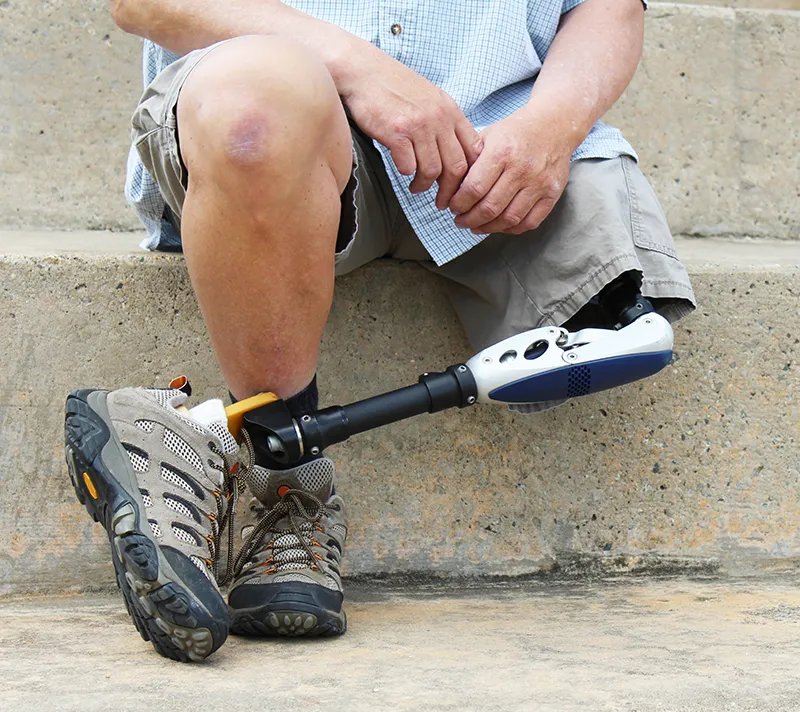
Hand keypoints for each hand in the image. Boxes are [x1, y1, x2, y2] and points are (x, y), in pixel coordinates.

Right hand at [339, 47, 481, 207]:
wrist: (363, 71)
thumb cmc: (394, 87)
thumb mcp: (430, 98)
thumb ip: (444, 122)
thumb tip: (454, 153)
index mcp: (450, 110)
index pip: (473, 150)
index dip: (470, 175)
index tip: (460, 188)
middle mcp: (438, 118)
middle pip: (457, 167)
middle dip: (450, 191)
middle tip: (441, 201)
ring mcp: (418, 125)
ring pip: (433, 171)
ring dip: (424, 185)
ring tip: (416, 187)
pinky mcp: (396, 132)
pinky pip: (408, 166)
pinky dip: (406, 173)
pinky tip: (402, 171)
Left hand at [448, 109, 572, 234]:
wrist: (553, 125)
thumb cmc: (515, 132)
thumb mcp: (488, 136)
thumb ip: (469, 160)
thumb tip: (450, 188)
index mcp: (502, 152)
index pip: (474, 189)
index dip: (459, 204)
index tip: (452, 207)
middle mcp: (522, 169)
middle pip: (489, 208)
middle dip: (469, 220)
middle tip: (460, 221)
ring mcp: (540, 183)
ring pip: (508, 219)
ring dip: (487, 228)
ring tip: (475, 226)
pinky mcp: (552, 194)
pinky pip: (529, 222)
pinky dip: (510, 229)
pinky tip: (498, 226)